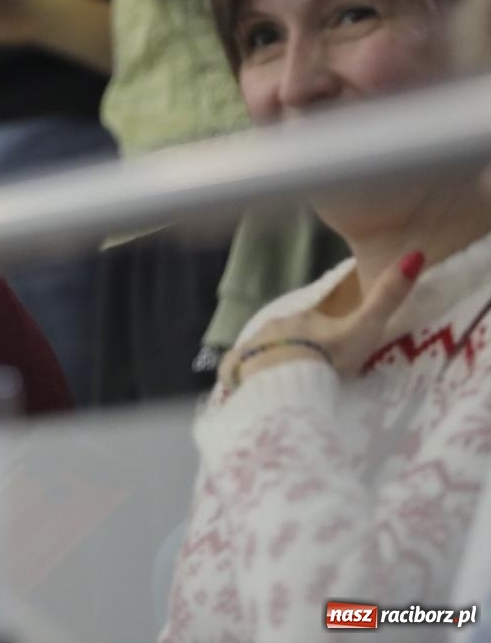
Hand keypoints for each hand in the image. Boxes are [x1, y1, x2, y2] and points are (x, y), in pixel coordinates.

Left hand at [222, 250, 425, 389]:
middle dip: (296, 352)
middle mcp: (272, 328)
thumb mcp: (366, 328)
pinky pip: (236, 374)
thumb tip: (415, 254)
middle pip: (287, 339)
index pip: (311, 324)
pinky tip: (253, 393)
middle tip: (311, 376)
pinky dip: (244, 381)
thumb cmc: (329, 355)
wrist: (288, 381)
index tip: (329, 352)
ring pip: (262, 355)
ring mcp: (251, 348)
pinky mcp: (234, 371)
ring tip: (286, 388)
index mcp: (302, 319)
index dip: (321, 336)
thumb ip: (388, 297)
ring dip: (272, 367)